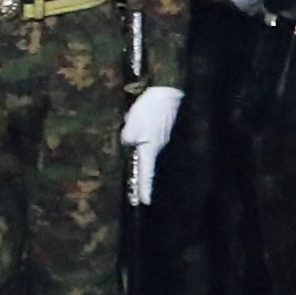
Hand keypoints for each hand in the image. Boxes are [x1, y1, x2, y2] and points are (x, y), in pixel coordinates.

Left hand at [120, 86, 183, 206]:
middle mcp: (157, 146)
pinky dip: (143, 148)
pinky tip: (137, 143)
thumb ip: (128, 137)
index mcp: (150, 148)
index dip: (145, 188)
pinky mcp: (160, 130)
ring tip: (135, 173)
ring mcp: (160, 138)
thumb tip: (127, 143)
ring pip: (148, 154)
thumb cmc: (150, 109)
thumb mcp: (133, 123)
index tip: (144, 202)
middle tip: (138, 196)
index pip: (147, 172)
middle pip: (148, 166)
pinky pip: (149, 143)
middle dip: (143, 181)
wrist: (168, 92)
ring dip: (142, 164)